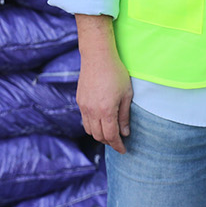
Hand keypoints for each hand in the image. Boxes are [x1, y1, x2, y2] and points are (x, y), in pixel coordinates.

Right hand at [75, 16, 132, 153]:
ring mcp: (84, 106)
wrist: (97, 56)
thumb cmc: (116, 73)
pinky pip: (84, 120)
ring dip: (99, 135)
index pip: (111, 136)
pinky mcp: (79, 101)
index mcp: (106, 111)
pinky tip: (100, 120)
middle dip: (109, 141)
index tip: (123, 150)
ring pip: (89, 130)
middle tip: (118, 140)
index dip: (118, 145)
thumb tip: (125, 132)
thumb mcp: (126, 94)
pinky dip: (92, 125)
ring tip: (109, 131)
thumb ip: (125, 115)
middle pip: (99, 136)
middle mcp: (92, 111)